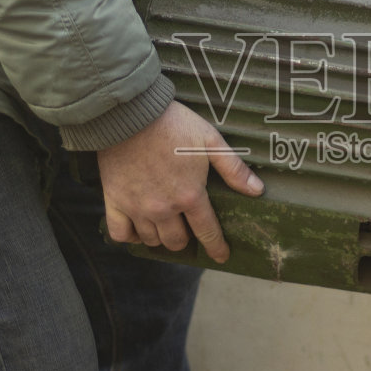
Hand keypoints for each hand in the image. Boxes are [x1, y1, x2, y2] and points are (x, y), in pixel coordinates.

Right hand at [97, 101, 263, 262]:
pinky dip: (130, 237)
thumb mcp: (210, 140)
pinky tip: (138, 231)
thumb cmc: (173, 125)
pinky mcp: (114, 201)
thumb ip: (233, 168)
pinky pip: (121, 234)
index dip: (216, 247)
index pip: (207, 232)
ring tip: (165, 228)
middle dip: (186, 240)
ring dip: (161, 238)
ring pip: (151, 240)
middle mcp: (163, 209)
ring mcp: (137, 208)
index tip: (222, 256)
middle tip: (187, 230)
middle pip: (176, 241)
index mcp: (189, 196)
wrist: (130, 114)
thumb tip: (256, 191)